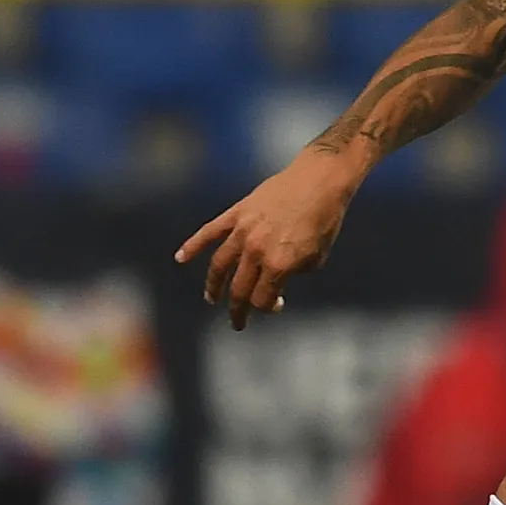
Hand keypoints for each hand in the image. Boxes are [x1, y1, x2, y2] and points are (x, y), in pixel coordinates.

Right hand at [176, 143, 363, 328]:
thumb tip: (276, 280)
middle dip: (238, 309)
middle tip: (237, 322)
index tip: (275, 304)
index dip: (267, 307)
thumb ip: (293, 272)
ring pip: (220, 265)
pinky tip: (181, 258)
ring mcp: (243, 231)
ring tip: (212, 299)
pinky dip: (193, 245)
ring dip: (214, 285)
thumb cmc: (324, 221)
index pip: (262, 299)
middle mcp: (257, 250)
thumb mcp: (316, 257)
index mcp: (279, 264)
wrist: (319, 182)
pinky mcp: (237, 214)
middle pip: (239, 288)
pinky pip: (210, 232)